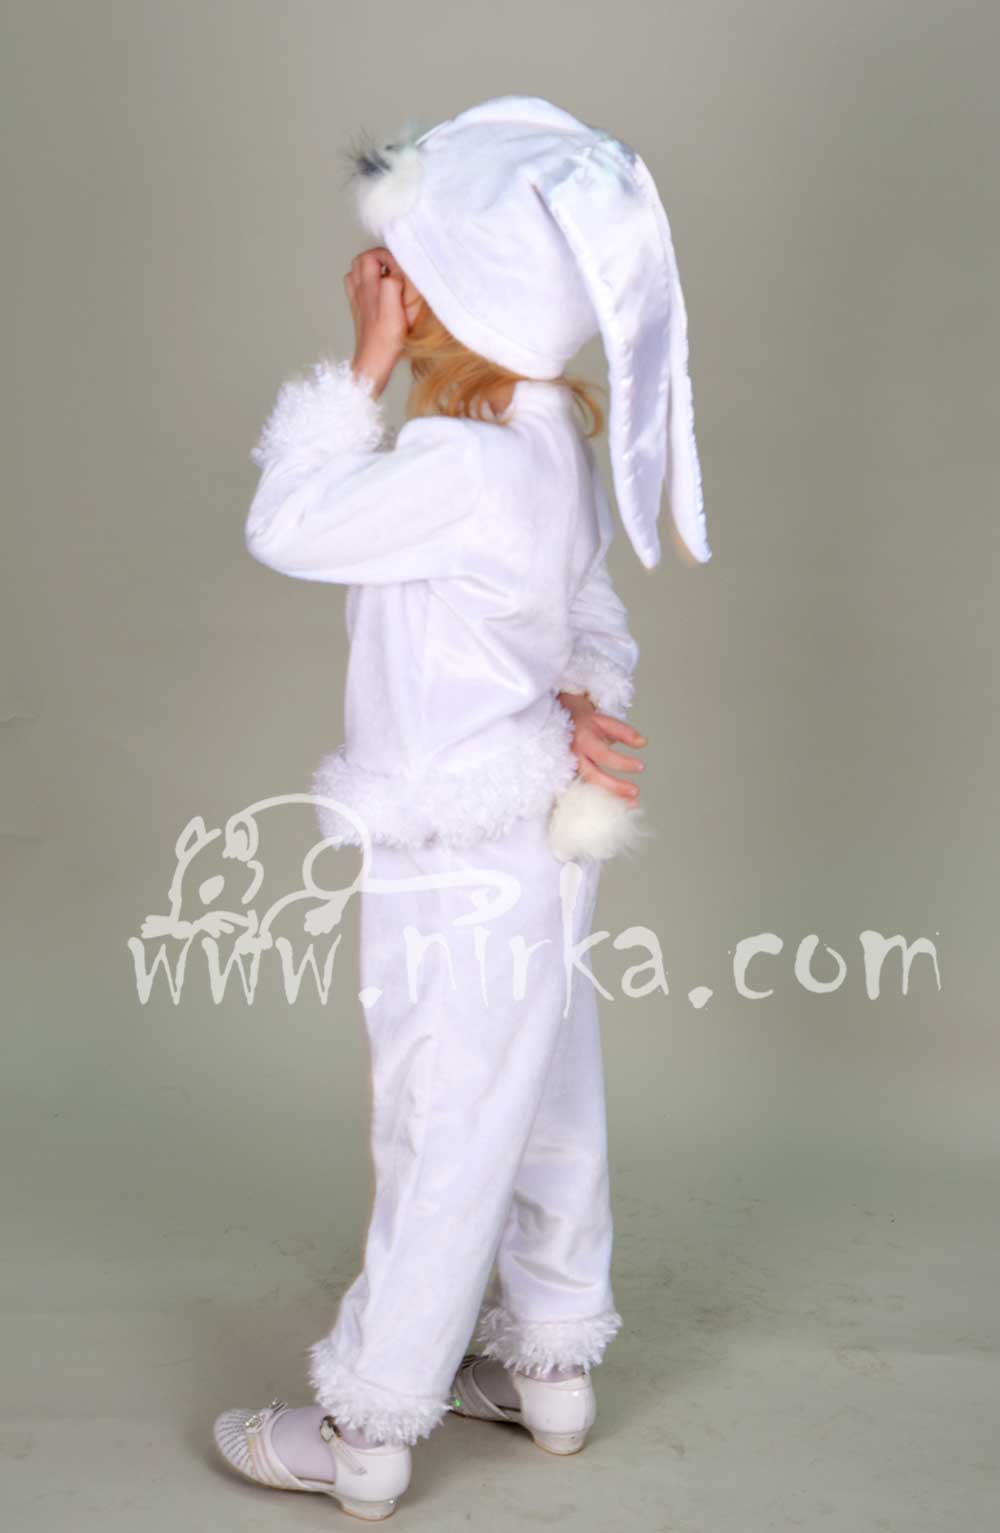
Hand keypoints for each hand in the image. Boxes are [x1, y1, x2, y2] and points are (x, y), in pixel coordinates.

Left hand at [344, 248, 421, 397]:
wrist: (373, 362)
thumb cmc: (385, 338)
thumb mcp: (394, 307)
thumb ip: (393, 284)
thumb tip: (395, 272)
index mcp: (367, 287)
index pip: (372, 255)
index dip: (389, 257)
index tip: (401, 271)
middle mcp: (358, 291)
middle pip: (361, 260)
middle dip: (378, 259)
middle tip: (394, 270)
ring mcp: (357, 301)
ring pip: (356, 273)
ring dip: (371, 270)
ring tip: (387, 279)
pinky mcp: (360, 312)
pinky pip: (357, 288)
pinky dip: (367, 285)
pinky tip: (380, 294)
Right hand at [557, 692, 646, 801]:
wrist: (564, 724)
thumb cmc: (586, 724)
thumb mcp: (605, 722)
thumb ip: (624, 733)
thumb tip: (642, 743)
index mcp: (584, 740)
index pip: (604, 755)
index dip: (622, 763)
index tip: (640, 767)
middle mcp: (574, 756)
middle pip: (593, 777)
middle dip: (615, 787)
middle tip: (635, 792)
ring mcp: (570, 769)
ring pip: (589, 787)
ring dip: (610, 797)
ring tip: (631, 803)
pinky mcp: (570, 777)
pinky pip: (586, 791)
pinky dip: (602, 798)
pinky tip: (618, 803)